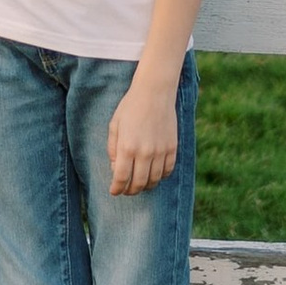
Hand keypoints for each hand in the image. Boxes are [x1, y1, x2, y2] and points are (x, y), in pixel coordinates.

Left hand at [106, 74, 178, 194]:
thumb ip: (113, 149)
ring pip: (154, 180)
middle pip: (138, 183)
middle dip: (130, 191)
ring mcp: (160, 151)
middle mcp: (145, 152)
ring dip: (145, 186)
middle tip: (126, 190)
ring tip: (139, 184)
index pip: (121, 178)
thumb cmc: (130, 107)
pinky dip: (160, 177)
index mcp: (127, 147)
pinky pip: (167, 171)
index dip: (116, 189)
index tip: (114, 192)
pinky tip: (154, 174)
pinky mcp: (172, 148)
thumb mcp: (114, 125)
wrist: (154, 92)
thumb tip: (116, 168)